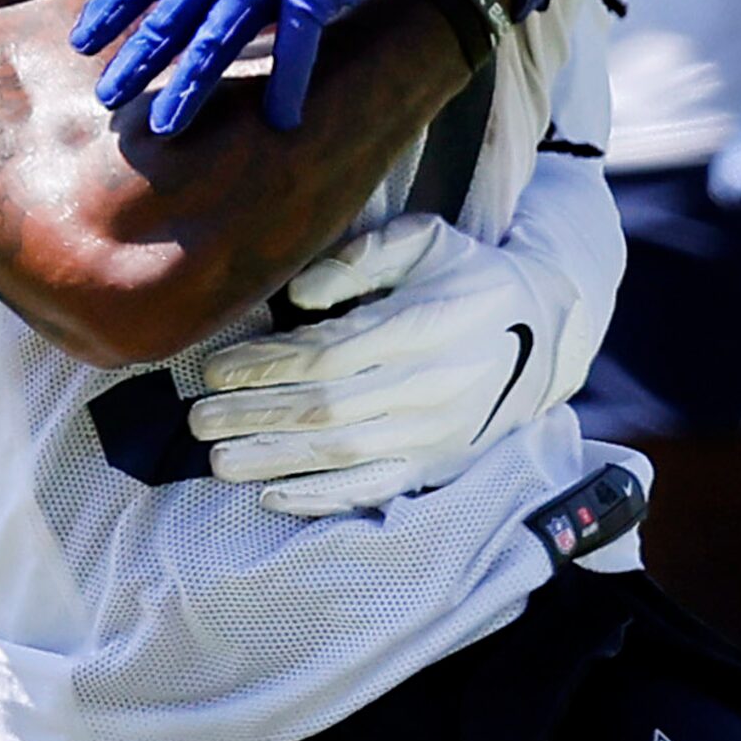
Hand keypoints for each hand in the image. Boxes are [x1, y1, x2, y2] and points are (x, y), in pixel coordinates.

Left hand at [70, 0, 457, 133]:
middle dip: (135, 61)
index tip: (82, 43)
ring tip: (166, 128)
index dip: (111, 10)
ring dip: (190, 88)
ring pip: (217, 39)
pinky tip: (280, 120)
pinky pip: (295, 49)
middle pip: (171, 14)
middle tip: (107, 98)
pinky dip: (287, 88)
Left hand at [188, 213, 586, 515]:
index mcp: (423, 326)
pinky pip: (374, 490)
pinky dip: (321, 499)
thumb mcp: (425, 240)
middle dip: (253, 415)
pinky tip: (273, 496)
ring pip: (342, 456)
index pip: (328, 354)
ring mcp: (436, 434)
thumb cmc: (467, 276)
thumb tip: (298, 297)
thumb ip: (361, 260)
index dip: (266, 365)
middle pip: (325, 409)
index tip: (215, 367)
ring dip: (272, 460)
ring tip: (215, 459)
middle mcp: (431, 386)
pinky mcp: (438, 466)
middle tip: (197, 416)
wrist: (543, 331)